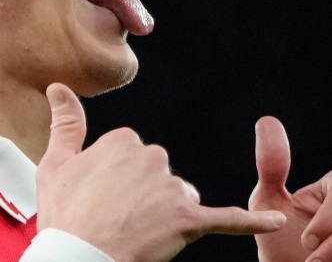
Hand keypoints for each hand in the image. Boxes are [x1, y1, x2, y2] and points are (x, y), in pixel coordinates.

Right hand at [36, 83, 285, 261]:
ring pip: (179, 197)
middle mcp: (153, 157)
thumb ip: (66, 123)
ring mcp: (172, 189)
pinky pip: (227, 219)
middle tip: (115, 219)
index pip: (133, 156)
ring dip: (165, 215)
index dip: (117, 182)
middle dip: (143, 197)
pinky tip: (275, 223)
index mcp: (124, 141)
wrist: (78, 260)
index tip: (100, 199)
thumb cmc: (65, 217)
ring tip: (135, 234)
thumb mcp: (56, 166)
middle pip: (159, 175)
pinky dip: (252, 222)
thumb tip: (59, 87)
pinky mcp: (189, 220)